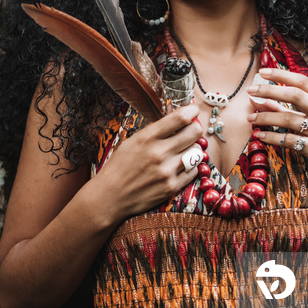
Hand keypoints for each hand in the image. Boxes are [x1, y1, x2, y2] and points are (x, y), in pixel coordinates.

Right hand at [94, 103, 202, 221]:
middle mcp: (159, 153)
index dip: (191, 111)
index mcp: (147, 137)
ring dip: (194, 149)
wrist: (109, 196)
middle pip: (194, 133)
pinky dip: (191, 166)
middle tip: (193, 129)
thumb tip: (179, 118)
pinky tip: (181, 165)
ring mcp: (167, 171)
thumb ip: (156, 131)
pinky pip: (194, 171)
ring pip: (197, 152)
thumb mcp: (134, 141)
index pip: (180, 118)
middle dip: (196, 128)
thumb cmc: (120, 166)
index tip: (193, 110)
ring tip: (185, 150)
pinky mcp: (172, 187)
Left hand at [246, 68, 307, 193]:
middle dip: (270, 90)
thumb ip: (289, 109)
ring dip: (265, 117)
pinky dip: (271, 136)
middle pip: (295, 95)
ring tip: (250, 118)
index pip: (303, 82)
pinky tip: (259, 135)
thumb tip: (261, 99)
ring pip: (288, 119)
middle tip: (251, 90)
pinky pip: (289, 140)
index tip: (262, 72)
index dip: (281, 75)